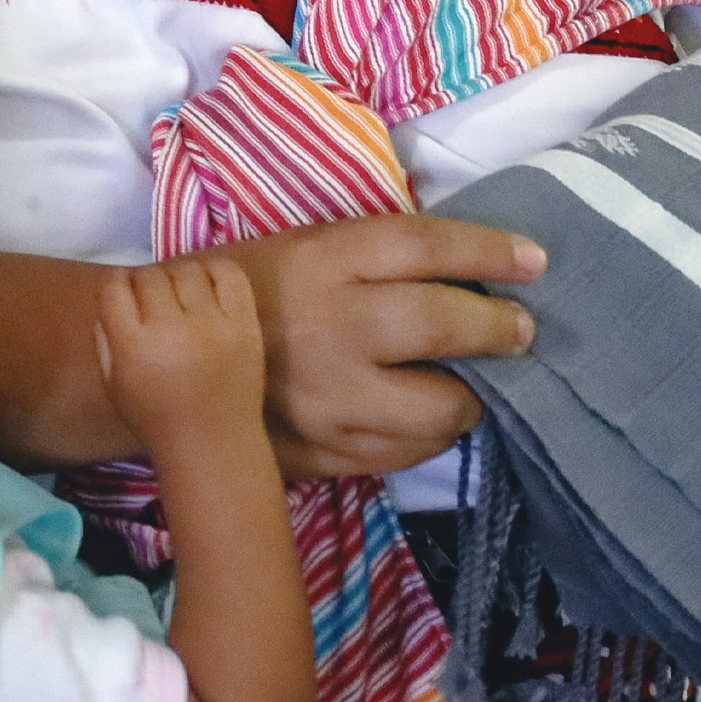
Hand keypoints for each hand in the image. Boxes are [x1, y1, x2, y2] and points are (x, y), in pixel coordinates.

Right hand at [95, 256, 268, 458]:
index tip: (124, 297)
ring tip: (181, 297)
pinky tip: (207, 288)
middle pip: (149, 276)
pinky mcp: (245, 325)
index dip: (116, 287)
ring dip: (177, 278)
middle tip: (153, 303)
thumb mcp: (113, 384)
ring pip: (186, 270)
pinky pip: (228, 274)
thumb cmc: (157, 419)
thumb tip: (113, 293)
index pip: (114, 287)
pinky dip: (214, 271)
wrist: (214, 446)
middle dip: (145, 284)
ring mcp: (212, 325)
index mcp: (134, 347)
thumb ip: (105, 337)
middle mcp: (171, 330)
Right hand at [219, 216, 543, 480]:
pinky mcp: (324, 454)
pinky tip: (422, 418)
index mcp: (320, 262)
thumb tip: (475, 271)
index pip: (425, 247)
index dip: (490, 252)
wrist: (166, 362)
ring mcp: (328, 400)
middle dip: (498, 331)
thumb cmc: (248, 293)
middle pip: (443, 326)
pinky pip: (406, 453)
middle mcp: (329, 328)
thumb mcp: (306, 250)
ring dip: (468, 398)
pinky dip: (426, 436)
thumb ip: (378, 259)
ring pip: (438, 409)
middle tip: (519, 332)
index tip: (534, 261)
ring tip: (466, 386)